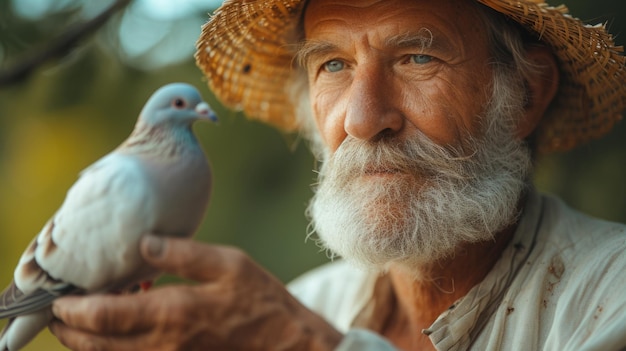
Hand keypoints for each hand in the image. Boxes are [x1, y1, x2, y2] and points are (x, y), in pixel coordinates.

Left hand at [49, 234, 341, 350]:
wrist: (287, 345)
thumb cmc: (261, 302)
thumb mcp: (229, 264)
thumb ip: (184, 253)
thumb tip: (143, 242)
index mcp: (172, 314)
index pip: (103, 316)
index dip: (73, 309)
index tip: (59, 297)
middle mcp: (162, 344)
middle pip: (96, 344)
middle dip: (70, 330)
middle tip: (60, 311)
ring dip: (88, 342)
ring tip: (83, 320)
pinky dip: (114, 348)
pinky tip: (120, 330)